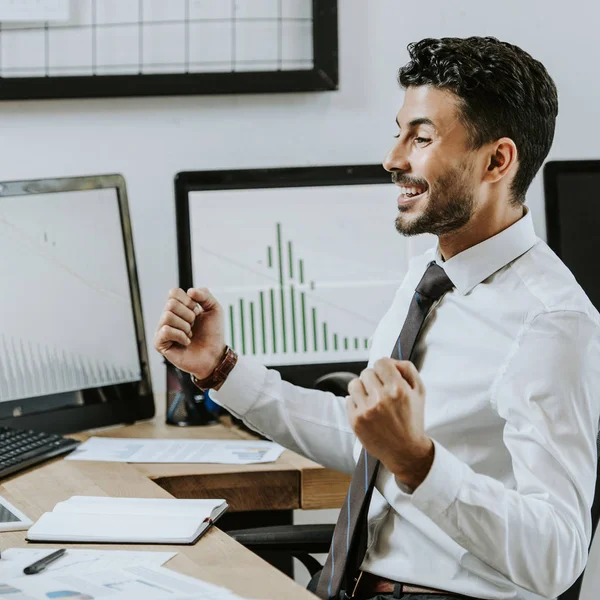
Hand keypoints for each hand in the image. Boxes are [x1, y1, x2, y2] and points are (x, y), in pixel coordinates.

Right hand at [153, 287, 225, 378]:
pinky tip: (186, 342)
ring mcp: (162, 330)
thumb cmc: (213, 333)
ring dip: (185, 326)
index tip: (197, 312)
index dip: (189, 301)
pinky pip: (165, 330)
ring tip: (190, 334)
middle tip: (194, 325)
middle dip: (188, 315)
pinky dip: (180, 336)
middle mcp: (167, 317)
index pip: (173, 292)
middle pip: (170, 304)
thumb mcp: (214, 309)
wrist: (214, 355)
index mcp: (178, 307)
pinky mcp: (159, 343)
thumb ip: (205, 295)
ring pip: (167, 316)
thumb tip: (189, 291)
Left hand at [346, 358, 433, 489]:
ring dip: (362, 389)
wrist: (406, 451)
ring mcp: (366, 410)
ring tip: (371, 399)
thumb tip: (391, 361)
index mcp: (398, 389)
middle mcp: (381, 398)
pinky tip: (367, 411)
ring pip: (354, 384)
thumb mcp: (420, 392)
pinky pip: (348, 400)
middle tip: (380, 391)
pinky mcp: (355, 421)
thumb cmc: (413, 419)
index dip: (384, 367)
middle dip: (373, 379)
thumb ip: (408, 369)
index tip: (386, 376)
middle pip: (366, 372)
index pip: (381, 362)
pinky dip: (356, 403)